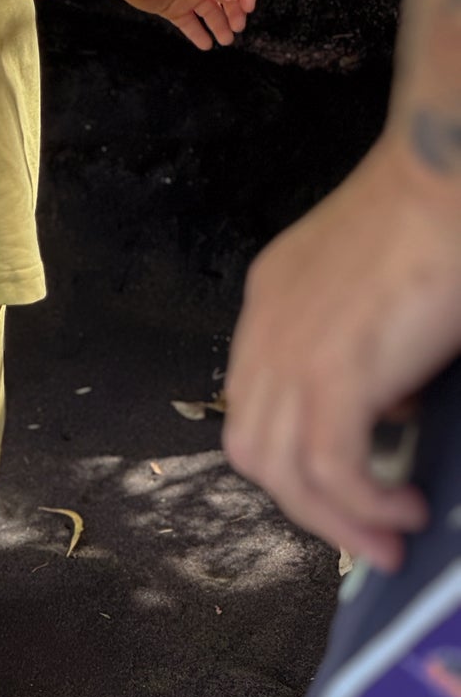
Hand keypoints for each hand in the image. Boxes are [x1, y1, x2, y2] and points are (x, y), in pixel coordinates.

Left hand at [223, 134, 460, 570]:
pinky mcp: (331, 372)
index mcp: (274, 301)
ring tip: (389, 538)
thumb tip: (393, 406)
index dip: (295, 454)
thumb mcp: (390, 289)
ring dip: (335, 518)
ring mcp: (290, 352)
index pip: (258, 403)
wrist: (450, 158)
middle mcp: (266, 329)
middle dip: (307, 503)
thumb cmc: (440, 213)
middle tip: (363, 534)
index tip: (341, 488)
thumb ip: (378, 349)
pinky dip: (362, 504)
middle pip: (255, 448)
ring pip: (281, 472)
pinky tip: (403, 511)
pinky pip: (328, 469)